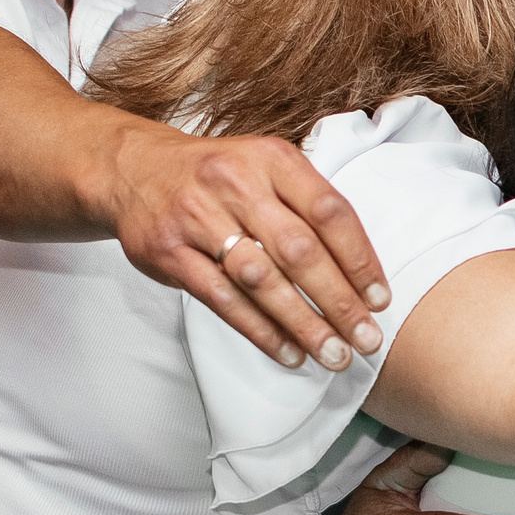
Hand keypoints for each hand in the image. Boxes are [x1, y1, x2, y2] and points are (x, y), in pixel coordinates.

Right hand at [109, 126, 391, 373]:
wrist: (134, 170)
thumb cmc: (219, 176)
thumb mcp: (266, 167)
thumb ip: (309, 205)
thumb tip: (364, 271)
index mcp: (272, 159)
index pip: (329, 212)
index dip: (360, 259)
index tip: (380, 300)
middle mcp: (236, 184)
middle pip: (298, 251)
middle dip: (338, 302)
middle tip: (366, 340)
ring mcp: (198, 218)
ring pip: (261, 280)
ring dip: (302, 323)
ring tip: (333, 354)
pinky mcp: (169, 252)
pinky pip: (222, 299)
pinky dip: (260, 330)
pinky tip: (288, 352)